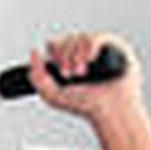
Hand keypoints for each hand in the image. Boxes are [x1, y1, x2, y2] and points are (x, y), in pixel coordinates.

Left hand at [27, 33, 141, 123]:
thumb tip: (34, 52)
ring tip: (83, 72)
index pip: (56, 44)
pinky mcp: (116, 47)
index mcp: (71, 61)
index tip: (61, 71)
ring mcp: (100, 49)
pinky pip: (97, 37)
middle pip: (66, 39)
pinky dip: (90, 47)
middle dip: (65, 56)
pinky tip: (90, 60)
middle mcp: (85, 53)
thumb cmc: (89, 107)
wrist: (111, 113)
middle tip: (71, 73)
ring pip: (80, 37)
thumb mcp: (52, 96)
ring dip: (77, 55)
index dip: (55, 53)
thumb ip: (36, 77)